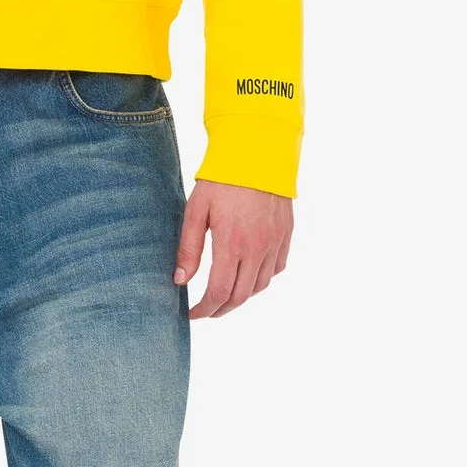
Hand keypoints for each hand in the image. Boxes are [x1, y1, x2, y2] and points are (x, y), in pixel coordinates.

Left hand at [173, 179, 292, 318]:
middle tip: (206, 310)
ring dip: (241, 296)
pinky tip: (248, 274)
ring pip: (260, 286)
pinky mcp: (286, 234)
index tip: (193, 313)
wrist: (258, 152)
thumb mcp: (196, 211)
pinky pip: (276, 268)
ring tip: (225, 294)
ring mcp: (275, 242)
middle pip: (240, 296)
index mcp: (231, 243)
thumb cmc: (221, 179)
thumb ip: (188, 249)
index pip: (219, 292)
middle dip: (221, 309)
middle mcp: (257, 248)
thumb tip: (180, 281)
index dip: (205, 309)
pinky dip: (261, 279)